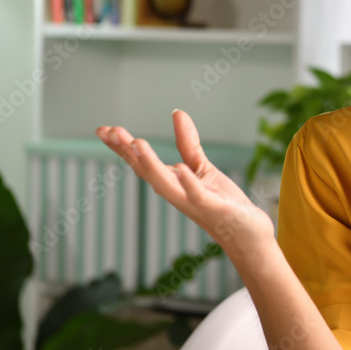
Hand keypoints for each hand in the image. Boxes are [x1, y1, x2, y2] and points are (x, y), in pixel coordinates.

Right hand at [95, 109, 274, 263]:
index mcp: (172, 183)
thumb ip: (188, 143)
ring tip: (136, 143)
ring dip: (150, 165)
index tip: (103, 129)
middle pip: (146, 171)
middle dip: (127, 152)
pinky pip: (198, 196)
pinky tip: (181, 170)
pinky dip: (188, 184)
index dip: (122, 147)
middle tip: (110, 132)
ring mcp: (193, 202)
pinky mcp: (214, 207)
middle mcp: (176, 193)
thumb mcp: (202, 168)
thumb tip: (176, 113)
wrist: (246, 235)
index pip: (141, 163)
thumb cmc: (222, 203)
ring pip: (166, 184)